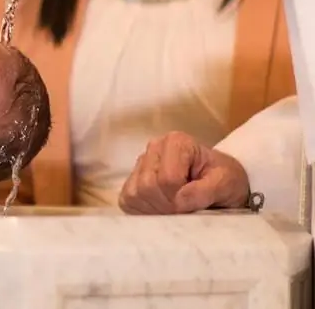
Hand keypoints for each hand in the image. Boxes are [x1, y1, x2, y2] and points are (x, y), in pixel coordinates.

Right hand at [119, 131, 249, 214]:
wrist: (220, 183)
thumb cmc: (224, 179)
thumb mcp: (226, 183)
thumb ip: (206, 190)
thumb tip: (180, 201)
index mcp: (176, 142)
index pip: (167, 179)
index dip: (181, 199)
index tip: (197, 203)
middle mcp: (153, 148)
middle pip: (147, 187)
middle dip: (168, 206)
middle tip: (186, 210)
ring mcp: (140, 164)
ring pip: (134, 195)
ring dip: (156, 210)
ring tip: (175, 208)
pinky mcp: (131, 181)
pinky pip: (127, 201)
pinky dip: (143, 211)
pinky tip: (161, 209)